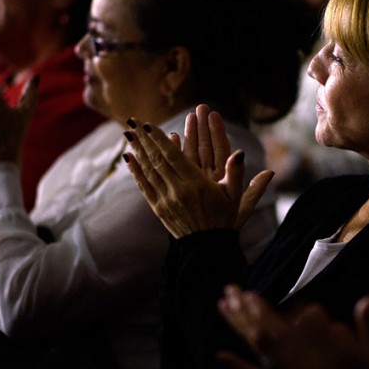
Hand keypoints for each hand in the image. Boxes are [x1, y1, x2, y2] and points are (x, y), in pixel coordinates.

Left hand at [123, 104, 273, 236]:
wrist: (208, 247)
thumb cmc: (224, 218)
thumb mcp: (236, 195)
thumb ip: (237, 172)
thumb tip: (240, 152)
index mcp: (197, 185)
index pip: (174, 157)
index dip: (159, 139)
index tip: (149, 124)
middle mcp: (178, 191)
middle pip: (157, 160)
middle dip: (144, 139)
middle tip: (132, 121)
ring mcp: (166, 200)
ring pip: (149, 171)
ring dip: (138, 151)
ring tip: (128, 133)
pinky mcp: (159, 208)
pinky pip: (144, 186)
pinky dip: (135, 171)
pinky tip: (128, 157)